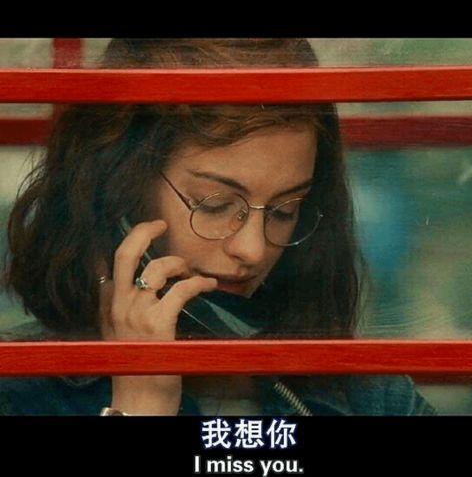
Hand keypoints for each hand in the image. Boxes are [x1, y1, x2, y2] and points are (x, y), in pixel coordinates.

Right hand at [98, 219, 217, 414]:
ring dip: (180, 264)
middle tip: (161, 224)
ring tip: (191, 272)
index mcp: (108, 305)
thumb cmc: (135, 365)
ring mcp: (137, 313)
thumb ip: (118, 307)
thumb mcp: (117, 332)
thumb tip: (124, 281)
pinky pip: (182, 289)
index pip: (112, 263)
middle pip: (125, 254)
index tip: (149, 232)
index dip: (132, 242)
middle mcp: (118, 305)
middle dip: (143, 231)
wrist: (138, 400)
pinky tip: (208, 285)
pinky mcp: (159, 324)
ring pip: (158, 268)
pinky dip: (199, 283)